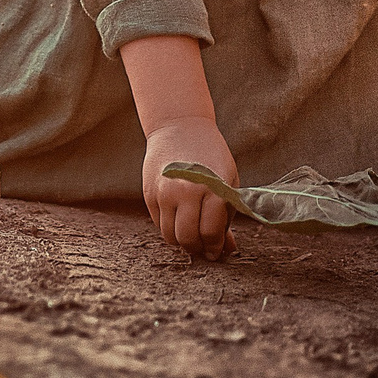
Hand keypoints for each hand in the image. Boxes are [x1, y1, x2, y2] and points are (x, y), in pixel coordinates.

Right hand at [141, 119, 237, 260]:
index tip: (218, 250)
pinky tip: (180, 220)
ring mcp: (164, 192)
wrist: (179, 127)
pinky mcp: (149, 193)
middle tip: (204, 249)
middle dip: (198, 249)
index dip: (215, 247)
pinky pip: (159, 224)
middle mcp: (186, 191)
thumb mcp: (227, 181)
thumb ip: (227, 216)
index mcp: (212, 188)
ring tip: (192, 236)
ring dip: (182, 242)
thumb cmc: (211, 155)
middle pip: (188, 238)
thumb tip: (228, 249)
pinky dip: (170, 228)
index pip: (210, 232)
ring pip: (170, 236)